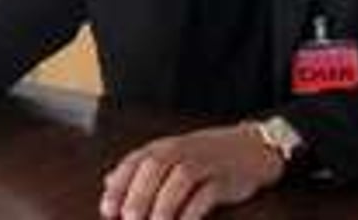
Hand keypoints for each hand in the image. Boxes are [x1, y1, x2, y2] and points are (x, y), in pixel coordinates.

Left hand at [99, 123, 284, 219]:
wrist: (251, 146)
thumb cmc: (201, 156)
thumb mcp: (168, 156)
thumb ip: (138, 168)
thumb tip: (107, 182)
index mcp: (161, 147)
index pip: (133, 163)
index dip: (119, 187)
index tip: (107, 210)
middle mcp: (180, 150)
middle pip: (153, 168)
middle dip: (138, 195)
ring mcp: (204, 162)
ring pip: (179, 180)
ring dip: (163, 205)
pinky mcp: (224, 178)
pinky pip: (206, 194)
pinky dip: (192, 211)